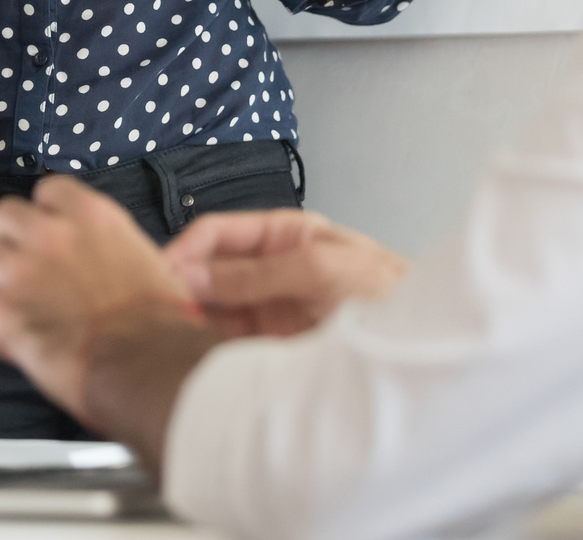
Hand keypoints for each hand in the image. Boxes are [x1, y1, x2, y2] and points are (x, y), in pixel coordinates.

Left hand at [0, 178, 220, 470]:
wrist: (148, 364)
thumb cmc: (160, 321)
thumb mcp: (146, 259)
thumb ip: (108, 246)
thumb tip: (98, 258)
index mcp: (91, 216)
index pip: (47, 191)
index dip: (46, 216)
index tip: (54, 236)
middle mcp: (50, 234)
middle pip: (3, 215)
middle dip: (13, 241)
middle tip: (30, 271)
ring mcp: (21, 272)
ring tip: (14, 302)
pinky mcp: (1, 314)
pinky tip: (6, 337)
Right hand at [163, 209, 407, 337]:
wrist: (426, 349)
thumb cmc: (391, 297)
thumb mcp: (324, 271)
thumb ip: (259, 272)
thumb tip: (200, 273)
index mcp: (285, 235)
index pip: (219, 232)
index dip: (186, 248)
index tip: (160, 271)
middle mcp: (271, 270)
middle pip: (208, 270)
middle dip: (180, 284)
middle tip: (156, 306)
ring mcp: (270, 309)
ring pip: (211, 307)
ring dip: (188, 317)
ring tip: (167, 330)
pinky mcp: (271, 347)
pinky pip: (225, 341)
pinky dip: (204, 345)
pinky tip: (191, 350)